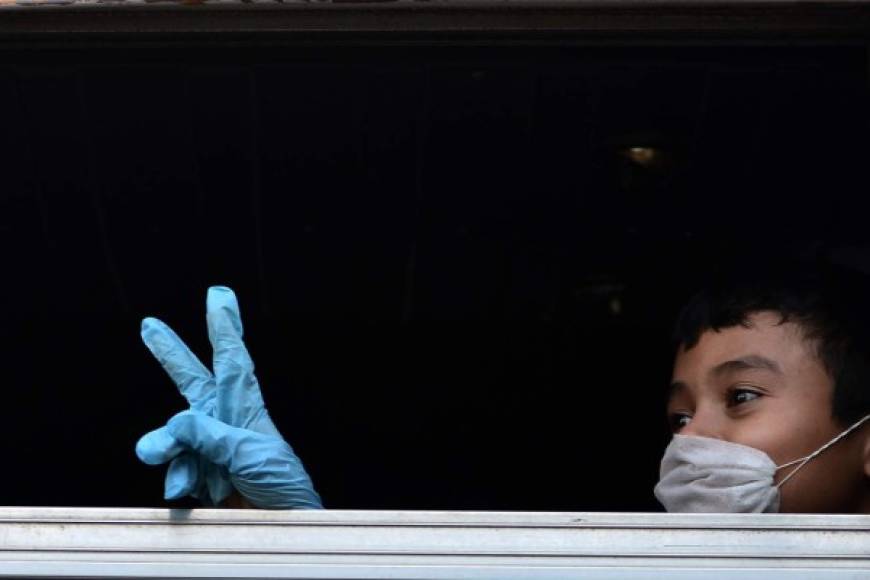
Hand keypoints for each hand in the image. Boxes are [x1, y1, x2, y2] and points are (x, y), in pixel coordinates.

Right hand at [134, 286, 322, 508]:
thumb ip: (214, 435)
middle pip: (194, 384)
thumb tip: (176, 421)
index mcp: (247, 411)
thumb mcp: (253, 455)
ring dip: (167, 448)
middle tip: (149, 325)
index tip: (219, 296)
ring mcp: (208, 451)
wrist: (282, 531)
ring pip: (173, 437)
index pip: (234, 362)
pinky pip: (174, 472)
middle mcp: (224, 425)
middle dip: (172, 355)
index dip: (225, 328)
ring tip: (177, 469)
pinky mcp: (198, 478)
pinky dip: (177, 481)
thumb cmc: (282, 488)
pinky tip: (187, 493)